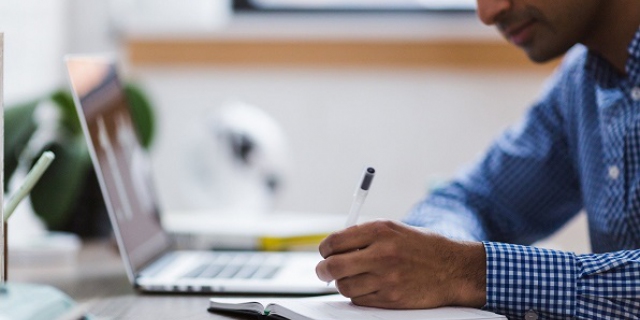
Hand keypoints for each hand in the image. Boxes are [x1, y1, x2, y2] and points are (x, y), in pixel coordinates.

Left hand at [316, 220, 485, 308]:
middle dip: (323, 270)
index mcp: (380, 230)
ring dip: (342, 284)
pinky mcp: (391, 298)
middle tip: (324, 271)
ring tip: (352, 278)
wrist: (453, 269)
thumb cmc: (423, 247)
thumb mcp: (394, 230)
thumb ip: (364, 236)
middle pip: (333, 266)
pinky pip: (359, 300)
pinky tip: (368, 286)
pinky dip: (358, 295)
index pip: (335, 241)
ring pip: (344, 286)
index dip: (325, 249)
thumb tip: (333, 247)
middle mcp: (382, 253)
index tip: (325, 253)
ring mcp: (386, 278)